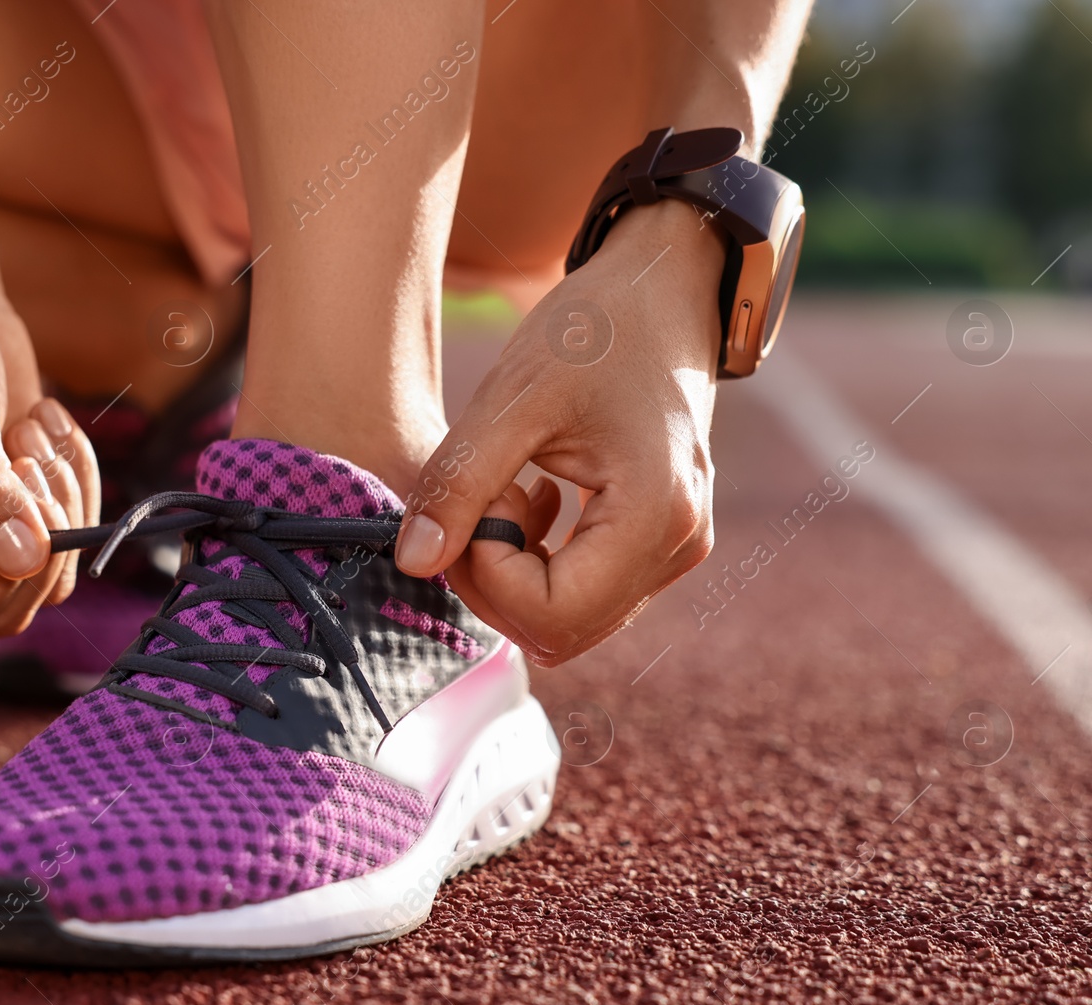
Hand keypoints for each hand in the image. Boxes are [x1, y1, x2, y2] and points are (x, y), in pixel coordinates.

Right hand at [0, 261, 98, 648]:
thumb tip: (26, 561)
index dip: (3, 578)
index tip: (20, 493)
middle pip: (4, 612)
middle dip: (43, 536)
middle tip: (29, 454)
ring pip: (43, 578)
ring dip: (64, 502)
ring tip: (32, 430)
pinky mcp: (5, 515)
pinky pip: (65, 538)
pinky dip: (75, 483)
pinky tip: (45, 423)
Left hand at [395, 200, 721, 665]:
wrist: (665, 288)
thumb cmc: (597, 329)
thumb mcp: (513, 398)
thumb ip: (459, 482)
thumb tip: (413, 565)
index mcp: (655, 517)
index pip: (550, 614)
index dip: (489, 570)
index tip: (483, 493)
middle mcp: (678, 548)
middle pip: (559, 629)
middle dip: (494, 578)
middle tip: (479, 497)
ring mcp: (676, 550)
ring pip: (570, 620)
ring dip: (514, 571)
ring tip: (506, 490)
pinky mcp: (661, 543)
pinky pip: (586, 593)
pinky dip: (539, 562)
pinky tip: (532, 497)